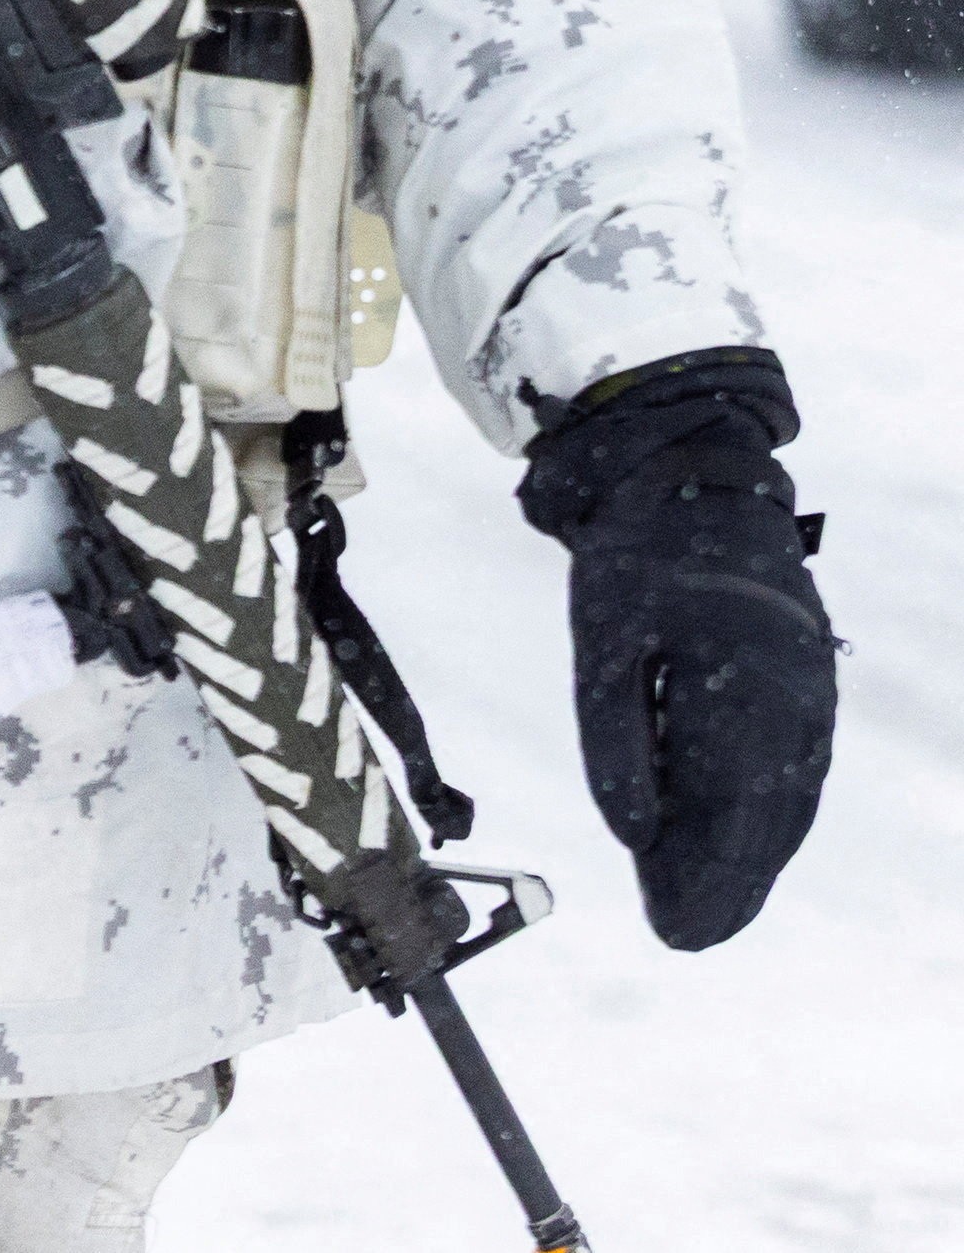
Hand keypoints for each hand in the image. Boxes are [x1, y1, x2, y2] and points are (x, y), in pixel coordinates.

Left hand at [521, 349, 835, 948]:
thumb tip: (636, 836)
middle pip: (765, 823)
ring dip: (748, 858)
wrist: (693, 475)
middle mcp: (795, 706)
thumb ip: (618, 744)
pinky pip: (793, 770)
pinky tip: (735, 841)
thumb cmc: (637, 560)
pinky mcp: (806, 682)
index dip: (705, 884)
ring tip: (703, 906)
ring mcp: (809, 694)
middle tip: (683, 937)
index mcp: (747, 696)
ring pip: (785, 803)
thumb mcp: (604, 645)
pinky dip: (765, 816)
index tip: (674, 934)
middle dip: (725, 886)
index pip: (731, 819)